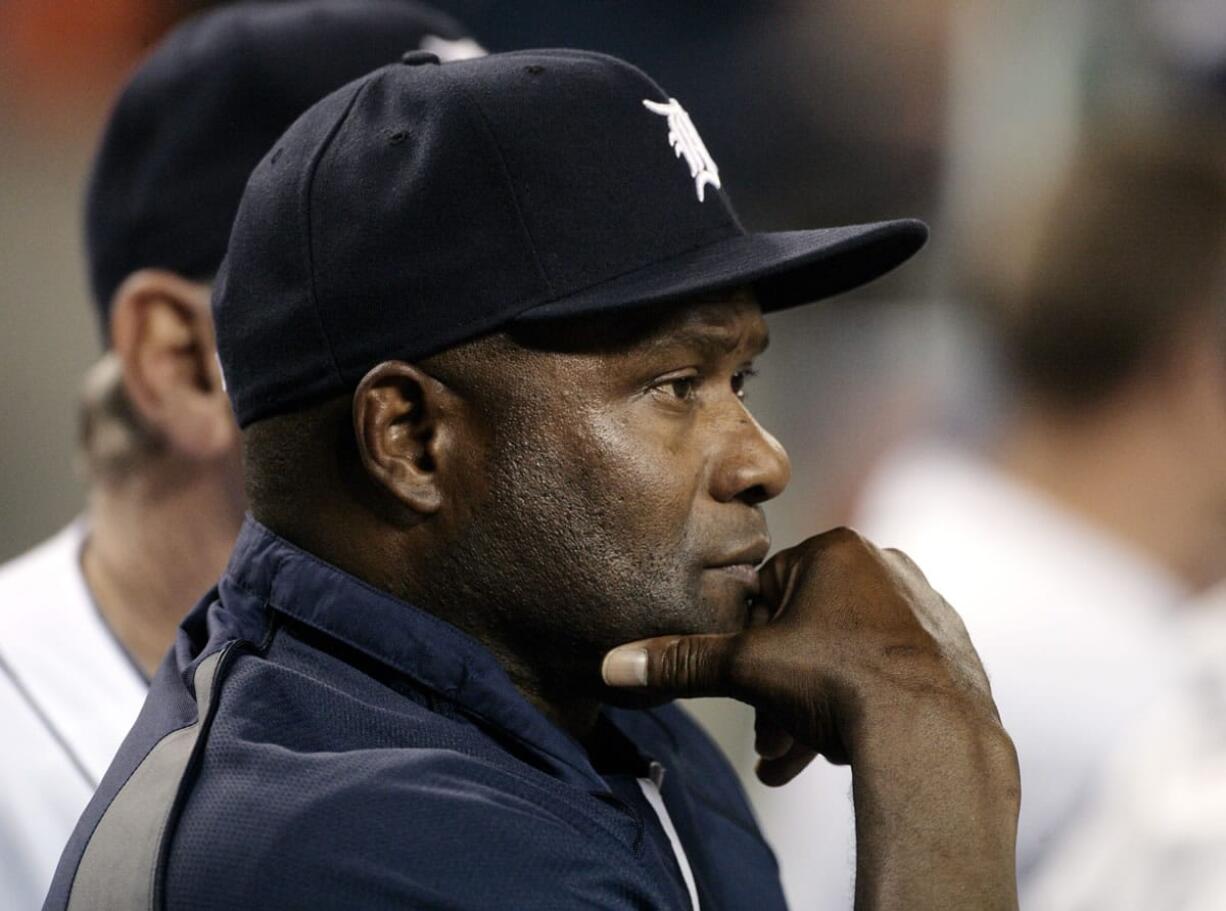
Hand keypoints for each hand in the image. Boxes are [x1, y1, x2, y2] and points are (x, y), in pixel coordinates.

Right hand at [602, 527, 1018, 909]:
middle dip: (780, 692)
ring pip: (846, 657)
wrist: (932, 736)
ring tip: (801, 757)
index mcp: (836, 550)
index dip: (748, 648)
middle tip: (771, 740)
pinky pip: (888, 673)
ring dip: (815, 708)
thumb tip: (614, 664)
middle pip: (807, 632)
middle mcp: (885, 566)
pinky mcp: (950, 649)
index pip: (766, 594)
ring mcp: (924, 607)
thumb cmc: (839, 684)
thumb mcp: (747, 669)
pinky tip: (850, 744)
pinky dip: (863, 704)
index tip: (749, 692)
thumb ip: (683, 660)